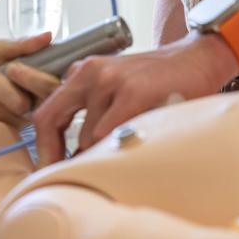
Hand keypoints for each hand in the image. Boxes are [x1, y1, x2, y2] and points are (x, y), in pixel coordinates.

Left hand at [0, 32, 60, 130]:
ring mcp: (20, 118)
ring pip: (16, 106)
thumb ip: (22, 45)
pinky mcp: (3, 129)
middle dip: (6, 82)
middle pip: (36, 99)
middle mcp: (34, 101)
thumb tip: (49, 36)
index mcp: (38, 80)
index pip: (53, 85)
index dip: (37, 79)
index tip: (13, 67)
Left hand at [32, 34, 237, 166]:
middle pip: (50, 121)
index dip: (42, 147)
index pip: (45, 113)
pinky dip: (116, 151)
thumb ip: (90, 112)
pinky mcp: (133, 92)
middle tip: (63, 179)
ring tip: (123, 155)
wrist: (197, 59)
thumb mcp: (114, 87)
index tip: (47, 170)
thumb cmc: (157, 82)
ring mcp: (110, 80)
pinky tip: (131, 151)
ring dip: (100, 154)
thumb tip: (70, 158)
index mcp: (81, 73)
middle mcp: (89, 73)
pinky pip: (111, 135)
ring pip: (86, 137)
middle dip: (54, 155)